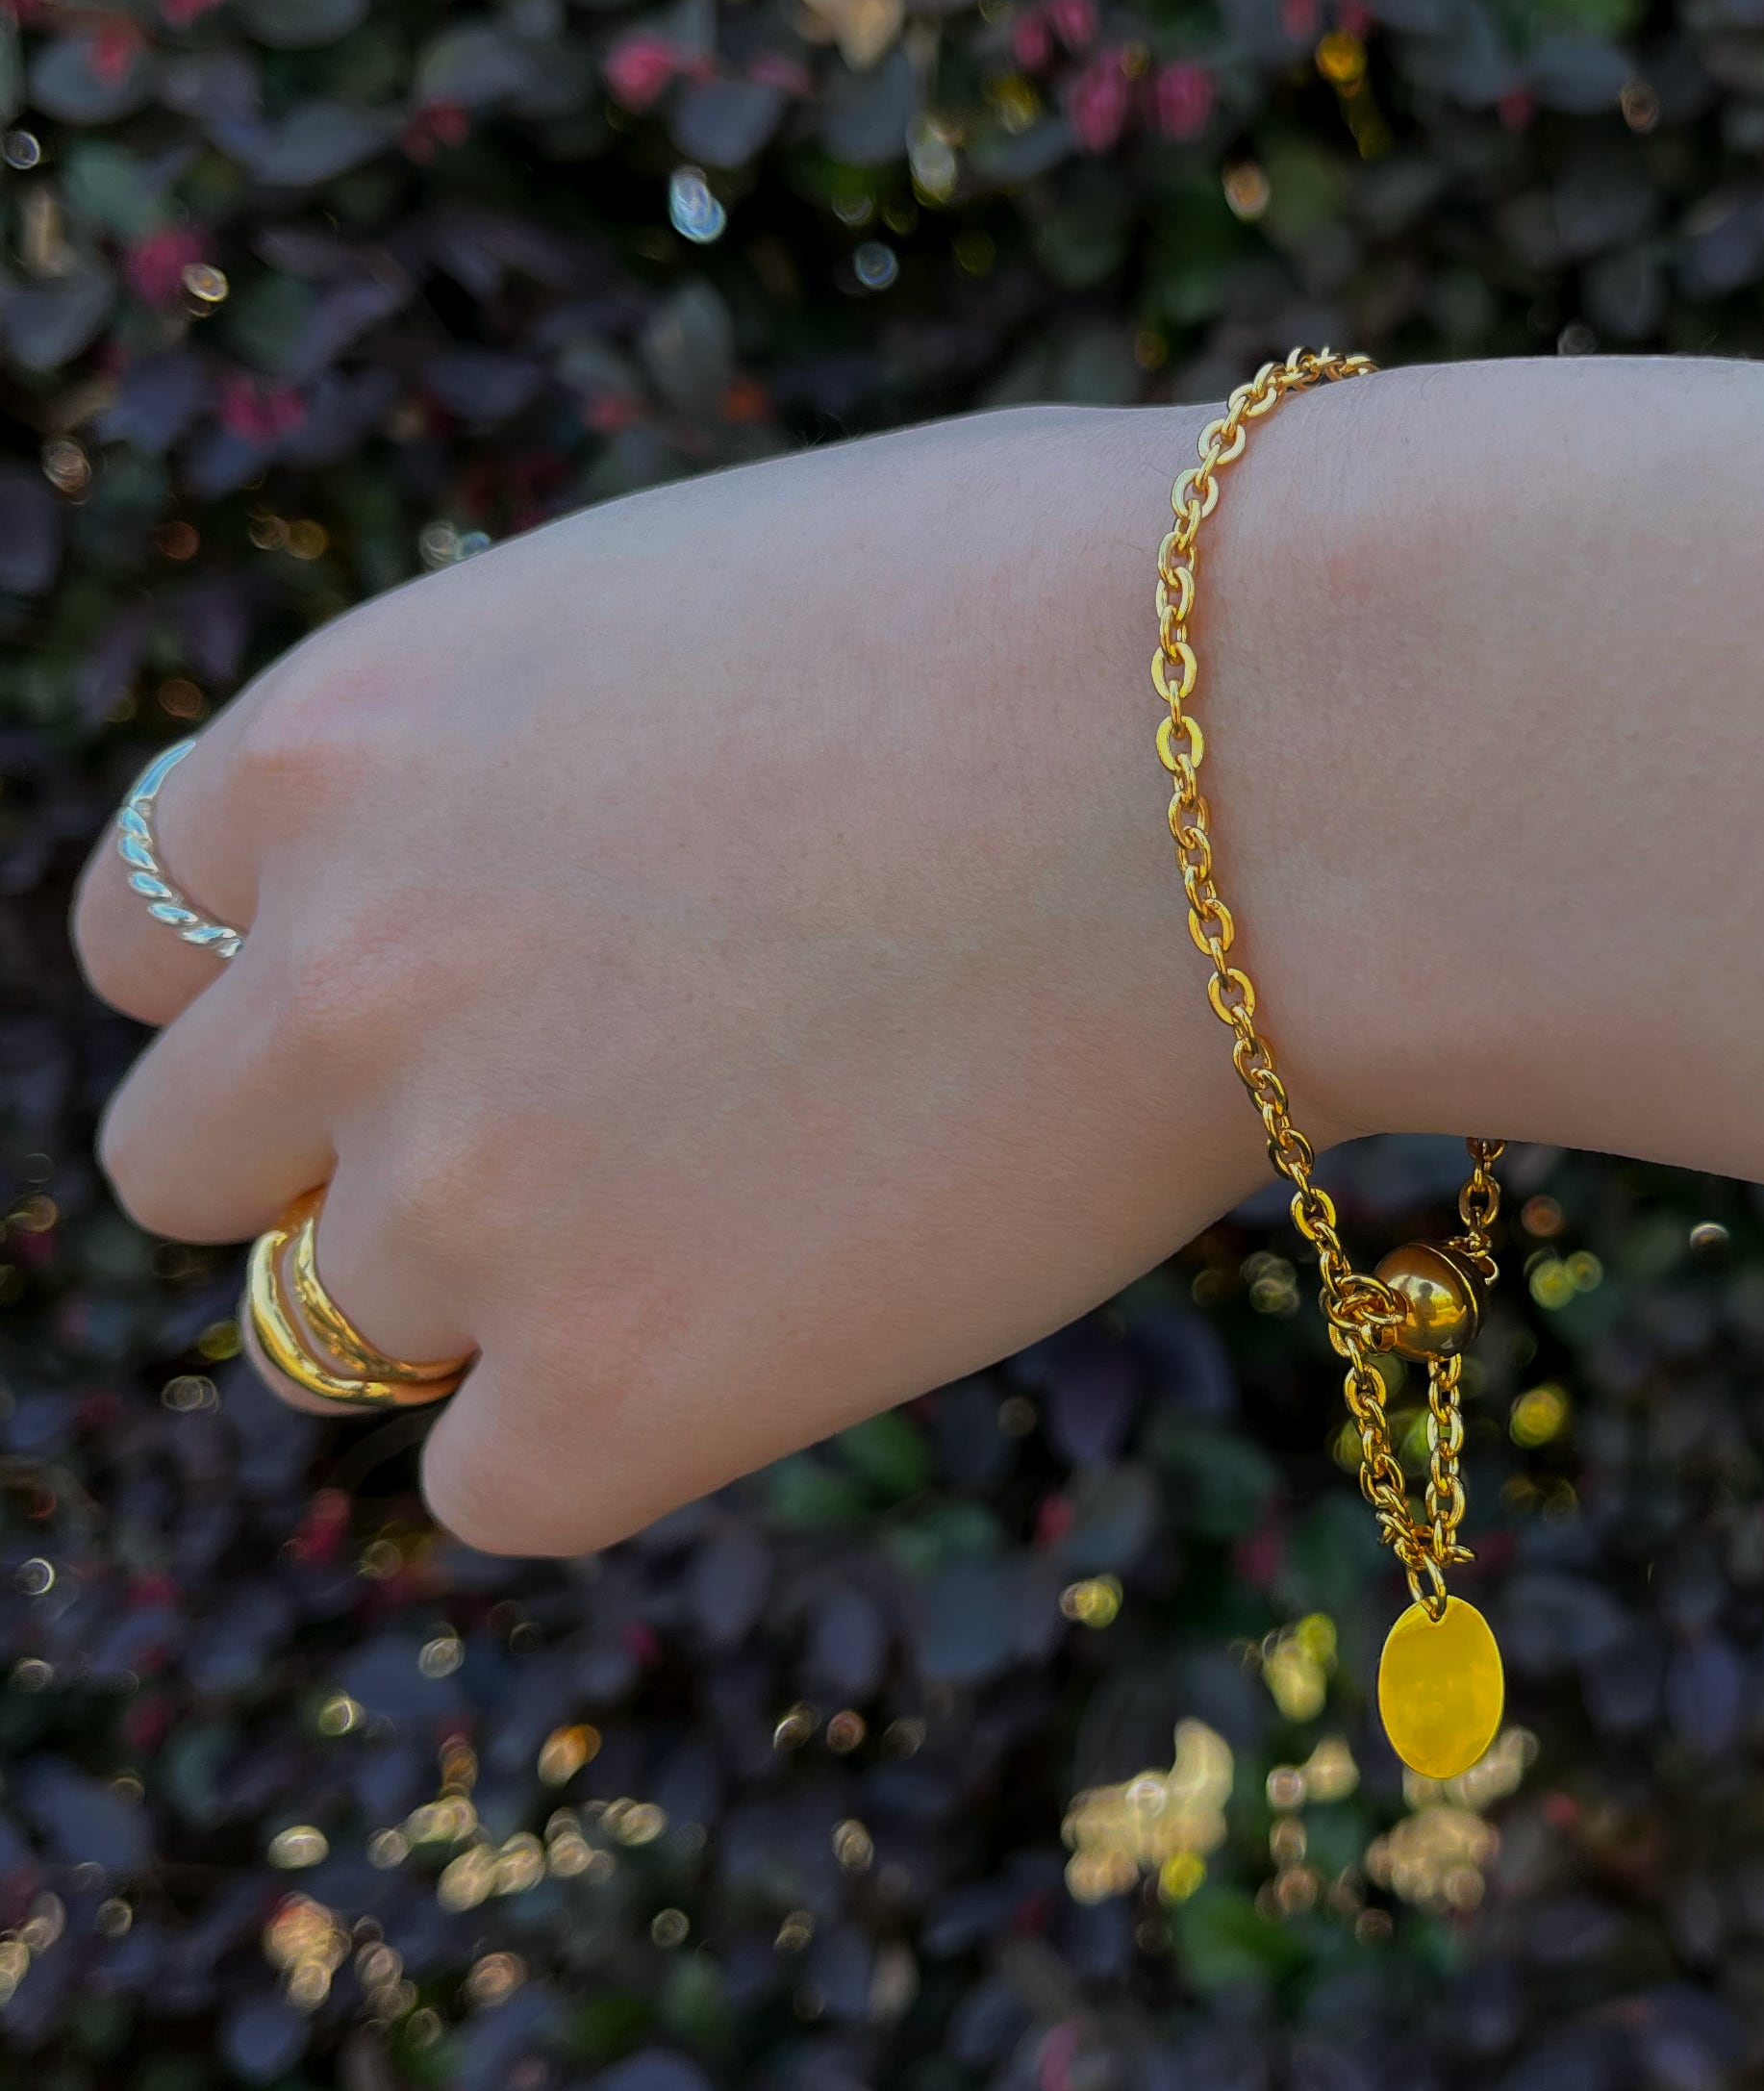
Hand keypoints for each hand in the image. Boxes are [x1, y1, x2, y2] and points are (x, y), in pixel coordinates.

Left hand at [72, 397, 1399, 1552]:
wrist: (1279, 762)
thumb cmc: (1072, 627)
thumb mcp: (703, 612)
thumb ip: (535, 761)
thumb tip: (547, 885)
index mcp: (341, 742)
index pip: (157, 939)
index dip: (309, 985)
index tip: (475, 1005)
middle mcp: (341, 972)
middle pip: (201, 1157)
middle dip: (371, 1147)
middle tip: (613, 1125)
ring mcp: (464, 1191)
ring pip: (343, 1321)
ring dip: (503, 1284)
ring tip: (757, 1203)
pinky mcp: (616, 1384)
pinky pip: (496, 1478)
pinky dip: (616, 1424)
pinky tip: (795, 1315)